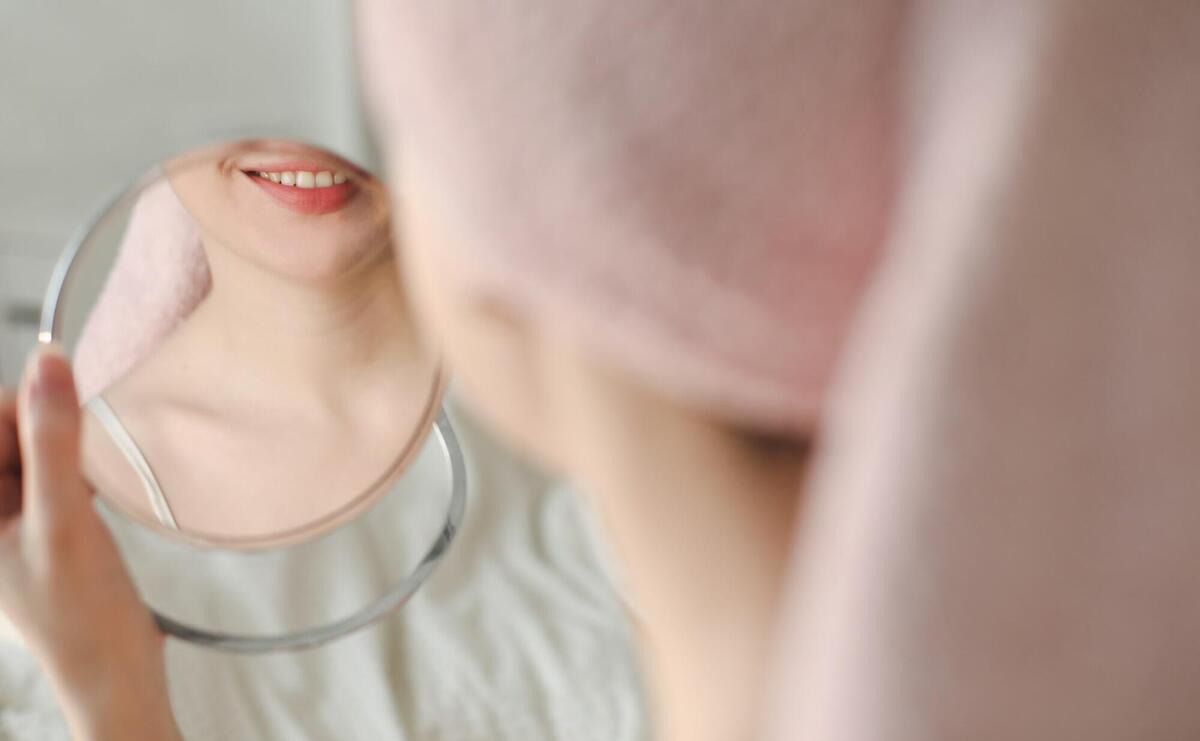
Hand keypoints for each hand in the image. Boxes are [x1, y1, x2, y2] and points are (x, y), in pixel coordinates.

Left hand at [0, 346, 180, 740]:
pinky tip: (91, 501)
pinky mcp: (37, 525)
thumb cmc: (79, 613)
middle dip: (49, 437)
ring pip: (33, 450)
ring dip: (66, 456)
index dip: (24, 411)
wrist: (113, 670)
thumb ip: (53, 441)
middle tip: (76, 479)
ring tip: (84, 496)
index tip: (65, 429)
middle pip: (8, 433)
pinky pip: (50, 473)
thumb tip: (48, 362)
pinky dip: (75, 475)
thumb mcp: (63, 520)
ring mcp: (7, 519)